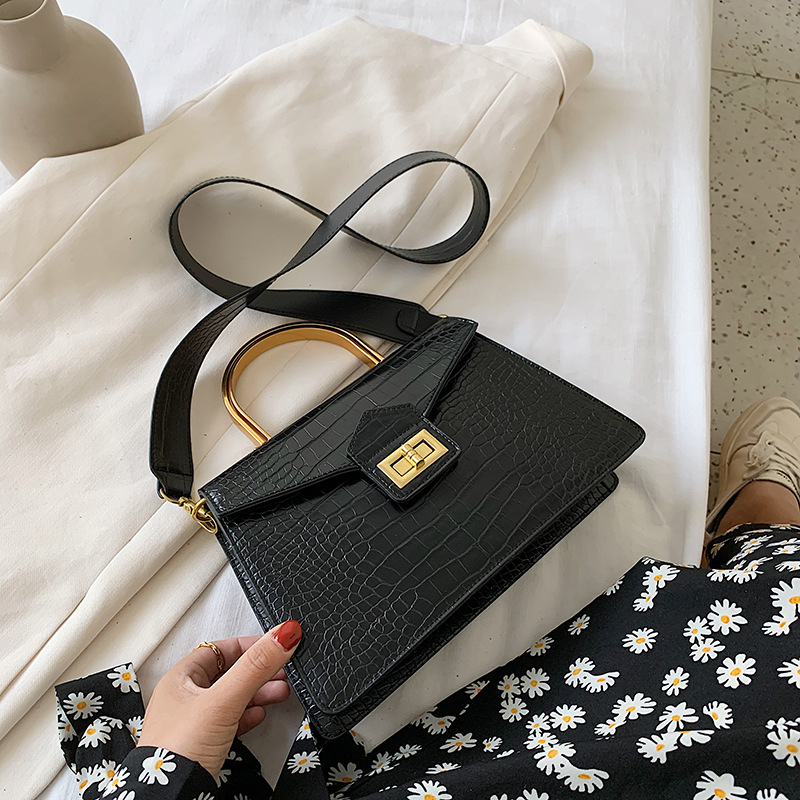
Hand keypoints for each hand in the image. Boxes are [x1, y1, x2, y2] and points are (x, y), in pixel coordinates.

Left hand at [137, 620, 301, 778]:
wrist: (170, 799)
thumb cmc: (179, 751)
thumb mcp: (224, 700)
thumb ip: (255, 666)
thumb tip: (282, 634)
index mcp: (180, 679)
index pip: (218, 649)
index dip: (248, 644)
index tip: (273, 645)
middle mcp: (184, 698)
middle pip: (229, 673)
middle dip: (259, 671)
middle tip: (282, 670)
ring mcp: (193, 723)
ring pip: (232, 698)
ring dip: (258, 693)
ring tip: (280, 692)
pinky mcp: (202, 746)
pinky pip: (230, 721)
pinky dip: (249, 715)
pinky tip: (260, 715)